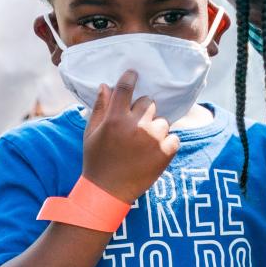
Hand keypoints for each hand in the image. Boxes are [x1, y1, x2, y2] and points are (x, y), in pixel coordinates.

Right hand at [81, 70, 179, 202]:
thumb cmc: (96, 161)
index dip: (130, 78)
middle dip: (143, 111)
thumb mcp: (91, 133)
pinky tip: (154, 153)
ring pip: (162, 120)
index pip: (125, 88)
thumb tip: (105, 85)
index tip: (134, 73)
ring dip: (155, 128)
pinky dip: (167, 143)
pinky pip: (174, 137)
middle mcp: (135, 126)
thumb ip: (100, 108)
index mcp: (115, 119)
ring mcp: (152, 139)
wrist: (107, 192)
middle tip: (136, 126)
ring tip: (144, 143)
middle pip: (148, 102)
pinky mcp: (165, 152)